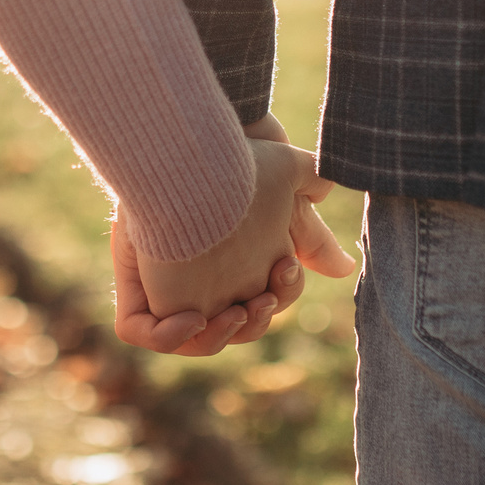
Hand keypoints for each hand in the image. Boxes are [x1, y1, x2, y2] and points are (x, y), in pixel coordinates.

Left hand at [112, 124, 354, 355]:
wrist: (191, 146)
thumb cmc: (238, 162)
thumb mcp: (286, 194)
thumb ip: (313, 234)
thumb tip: (345, 268)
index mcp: (242, 264)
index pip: (267, 300)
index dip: (282, 294)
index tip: (284, 267)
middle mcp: (208, 280)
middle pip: (238, 326)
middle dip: (256, 322)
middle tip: (260, 299)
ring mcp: (172, 287)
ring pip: (195, 338)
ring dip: (220, 337)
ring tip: (231, 313)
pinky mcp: (140, 288)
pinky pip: (143, 333)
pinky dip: (169, 337)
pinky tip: (193, 316)